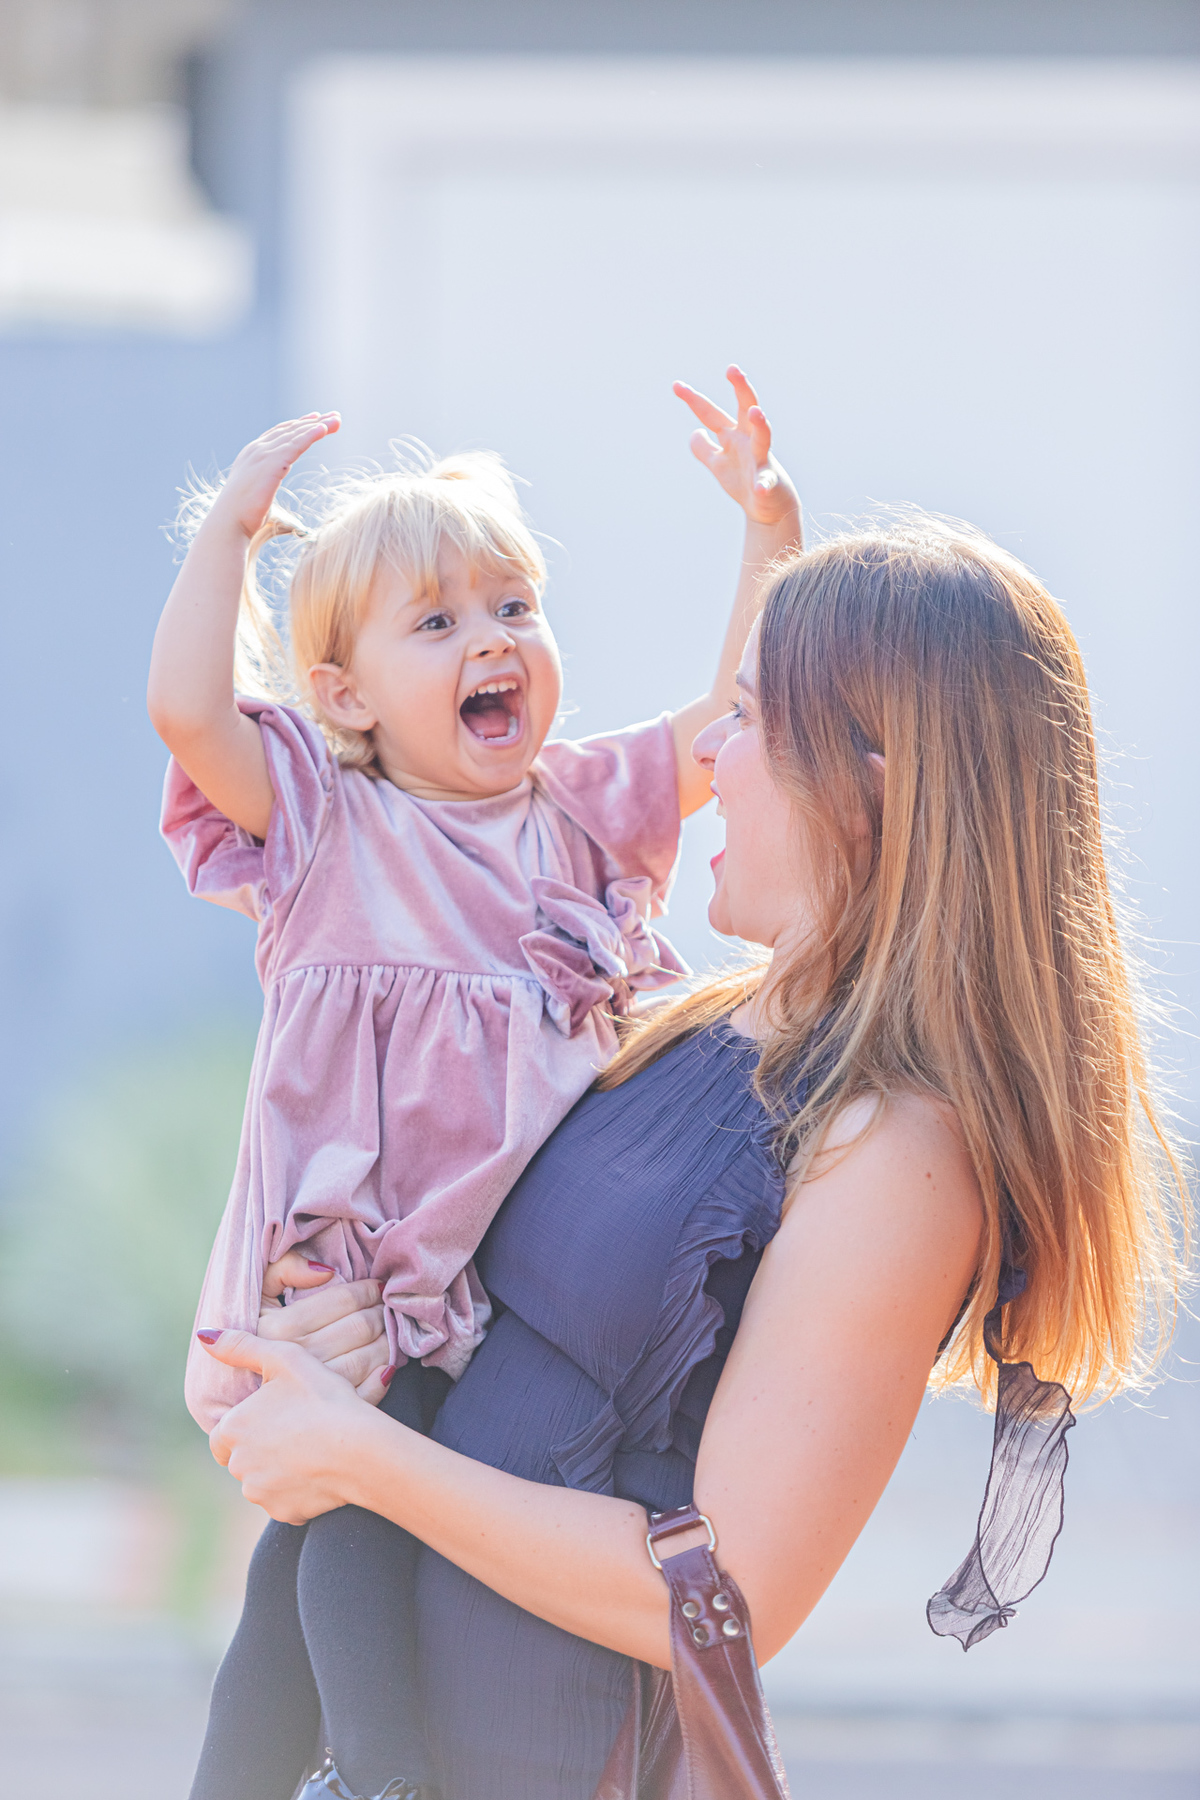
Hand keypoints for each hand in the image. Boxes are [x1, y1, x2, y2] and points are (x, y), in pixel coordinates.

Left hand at [202, 1329, 379, 1521]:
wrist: (360, 1449)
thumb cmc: (323, 1398)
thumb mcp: (285, 1359)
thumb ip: (241, 1346)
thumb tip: (204, 1336)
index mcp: (231, 1430)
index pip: (222, 1435)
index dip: (245, 1426)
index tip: (273, 1417)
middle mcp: (238, 1467)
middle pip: (243, 1459)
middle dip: (262, 1448)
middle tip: (297, 1429)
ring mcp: (260, 1493)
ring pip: (262, 1481)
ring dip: (278, 1470)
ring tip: (311, 1449)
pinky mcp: (285, 1513)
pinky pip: (285, 1501)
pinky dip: (297, 1490)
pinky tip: (319, 1470)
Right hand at [207, 412, 340, 540]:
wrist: (229, 523)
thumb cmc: (243, 519)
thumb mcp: (261, 500)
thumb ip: (274, 499)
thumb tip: (294, 522)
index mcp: (252, 456)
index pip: (278, 434)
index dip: (298, 426)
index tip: (316, 421)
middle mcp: (256, 450)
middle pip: (290, 431)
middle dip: (314, 423)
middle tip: (334, 417)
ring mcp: (263, 454)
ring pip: (296, 435)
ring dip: (318, 426)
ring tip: (336, 421)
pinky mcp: (271, 463)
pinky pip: (295, 444)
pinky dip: (310, 435)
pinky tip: (323, 429)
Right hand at [258, 1250, 391, 1405]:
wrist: (226, 1395)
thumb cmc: (244, 1336)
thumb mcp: (253, 1294)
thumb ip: (282, 1270)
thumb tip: (325, 1272)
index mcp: (279, 1329)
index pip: (341, 1300)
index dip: (365, 1291)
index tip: (377, 1286)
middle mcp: (298, 1359)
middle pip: (359, 1328)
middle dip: (380, 1313)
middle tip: (386, 1307)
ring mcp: (312, 1390)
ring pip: (367, 1358)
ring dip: (387, 1341)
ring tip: (389, 1330)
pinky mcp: (323, 1412)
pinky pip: (365, 1393)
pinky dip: (383, 1376)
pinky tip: (387, 1364)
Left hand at [673, 367, 799, 527]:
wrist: (768, 506)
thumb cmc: (743, 481)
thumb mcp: (718, 464)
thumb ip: (704, 448)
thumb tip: (695, 432)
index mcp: (732, 435)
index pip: (710, 413)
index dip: (694, 400)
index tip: (676, 385)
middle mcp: (748, 440)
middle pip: (745, 409)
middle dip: (740, 388)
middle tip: (732, 369)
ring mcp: (760, 459)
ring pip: (763, 436)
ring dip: (760, 424)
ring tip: (756, 412)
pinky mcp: (769, 482)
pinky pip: (766, 481)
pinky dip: (763, 484)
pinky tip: (759, 487)